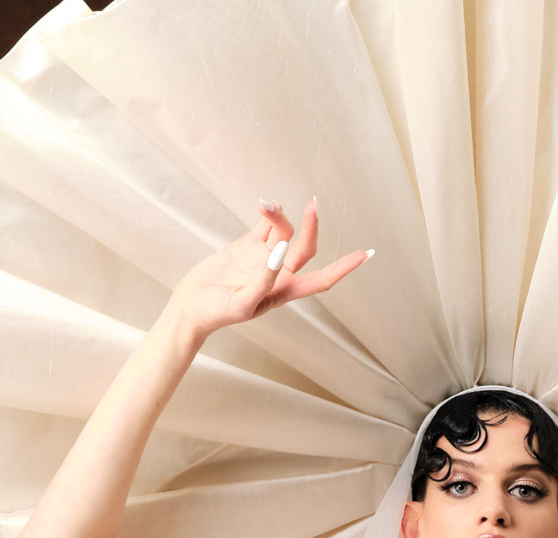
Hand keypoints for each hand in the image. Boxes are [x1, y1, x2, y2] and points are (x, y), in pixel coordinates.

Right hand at [163, 197, 371, 339]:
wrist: (190, 307)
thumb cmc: (216, 313)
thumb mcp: (243, 304)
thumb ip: (264, 280)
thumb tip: (281, 251)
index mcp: (285, 292)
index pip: (323, 279)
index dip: (345, 267)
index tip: (367, 253)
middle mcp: (280, 274)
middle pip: (306, 247)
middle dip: (311, 226)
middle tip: (312, 204)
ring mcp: (265, 258)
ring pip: (284, 232)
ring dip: (279, 216)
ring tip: (265, 205)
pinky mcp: (247, 246)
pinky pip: (266, 226)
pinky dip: (270, 213)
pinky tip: (266, 204)